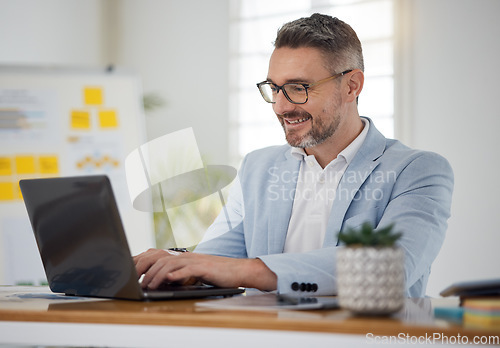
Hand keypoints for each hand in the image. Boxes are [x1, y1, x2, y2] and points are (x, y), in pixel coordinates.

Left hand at [133, 248, 276, 290]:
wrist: (237, 270)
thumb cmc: (215, 274)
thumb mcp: (193, 273)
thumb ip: (178, 273)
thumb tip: (160, 280)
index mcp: (181, 256)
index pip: (156, 255)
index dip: (141, 261)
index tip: (128, 271)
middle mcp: (185, 256)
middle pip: (159, 258)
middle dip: (143, 268)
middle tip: (133, 280)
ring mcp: (194, 260)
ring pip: (169, 264)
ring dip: (156, 275)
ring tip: (148, 285)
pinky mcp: (203, 268)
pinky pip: (187, 270)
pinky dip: (176, 275)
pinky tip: (168, 280)